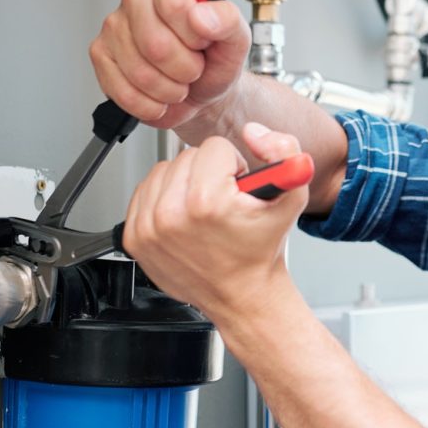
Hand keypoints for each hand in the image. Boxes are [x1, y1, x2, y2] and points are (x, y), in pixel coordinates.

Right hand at [89, 0, 250, 129]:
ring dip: (169, 90)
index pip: (173, 4)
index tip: (203, 42)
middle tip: (193, 69)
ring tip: (178, 83)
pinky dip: (150, 105)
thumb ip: (227, 19)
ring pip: (140, 72)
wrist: (202, 94)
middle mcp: (136, 0)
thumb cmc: (215, 62)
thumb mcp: (236, 40)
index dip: (194, 35)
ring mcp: (114, 27)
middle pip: (155, 44)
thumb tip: (201, 15)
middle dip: (184, 69)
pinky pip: (124, 92)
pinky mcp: (100, 56)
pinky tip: (160, 96)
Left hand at [122, 125, 307, 319]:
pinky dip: (164, 199)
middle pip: (186, 156)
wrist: (242, 295)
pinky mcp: (135, 237)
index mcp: (206, 202)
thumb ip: (285, 151)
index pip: (214, 148)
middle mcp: (171, 214)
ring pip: (163, 170)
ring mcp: (149, 228)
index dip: (233, 166)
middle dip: (208, 173)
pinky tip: (184, 218)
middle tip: (223, 202)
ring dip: (184, 183)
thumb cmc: (261, 250)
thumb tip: (253, 132)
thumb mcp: (292, 197)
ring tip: (203, 210)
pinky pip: (144, 192)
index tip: (237, 190)